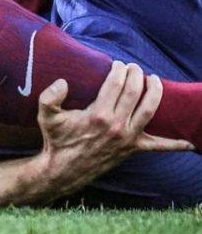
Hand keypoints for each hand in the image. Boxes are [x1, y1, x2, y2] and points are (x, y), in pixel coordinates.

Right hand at [35, 61, 193, 194]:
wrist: (64, 168)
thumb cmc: (57, 139)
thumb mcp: (46, 116)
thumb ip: (49, 97)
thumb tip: (63, 82)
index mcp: (98, 115)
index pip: (115, 84)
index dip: (119, 70)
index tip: (117, 64)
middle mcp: (116, 125)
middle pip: (135, 92)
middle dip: (137, 75)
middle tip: (134, 67)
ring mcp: (127, 137)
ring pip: (149, 110)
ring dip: (155, 92)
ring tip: (154, 80)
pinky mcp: (133, 148)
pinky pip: (158, 146)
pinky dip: (175, 144)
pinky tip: (190, 142)